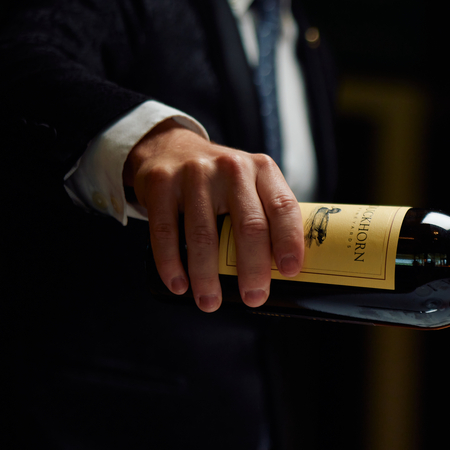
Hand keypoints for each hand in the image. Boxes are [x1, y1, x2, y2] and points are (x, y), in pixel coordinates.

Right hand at [123, 121, 303, 310]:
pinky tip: (179, 285)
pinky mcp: (161, 183)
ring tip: (210, 302)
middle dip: (252, 269)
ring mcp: (194, 173)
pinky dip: (171, 264)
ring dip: (207, 276)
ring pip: (204, 235)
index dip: (289, 241)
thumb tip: (283, 274)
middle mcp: (231, 168)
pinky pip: (166, 232)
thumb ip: (267, 216)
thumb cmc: (222, 181)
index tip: (289, 272)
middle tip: (253, 298)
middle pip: (248, 226)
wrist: (169, 147)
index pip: (283, 207)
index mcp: (262, 170)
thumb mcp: (251, 184)